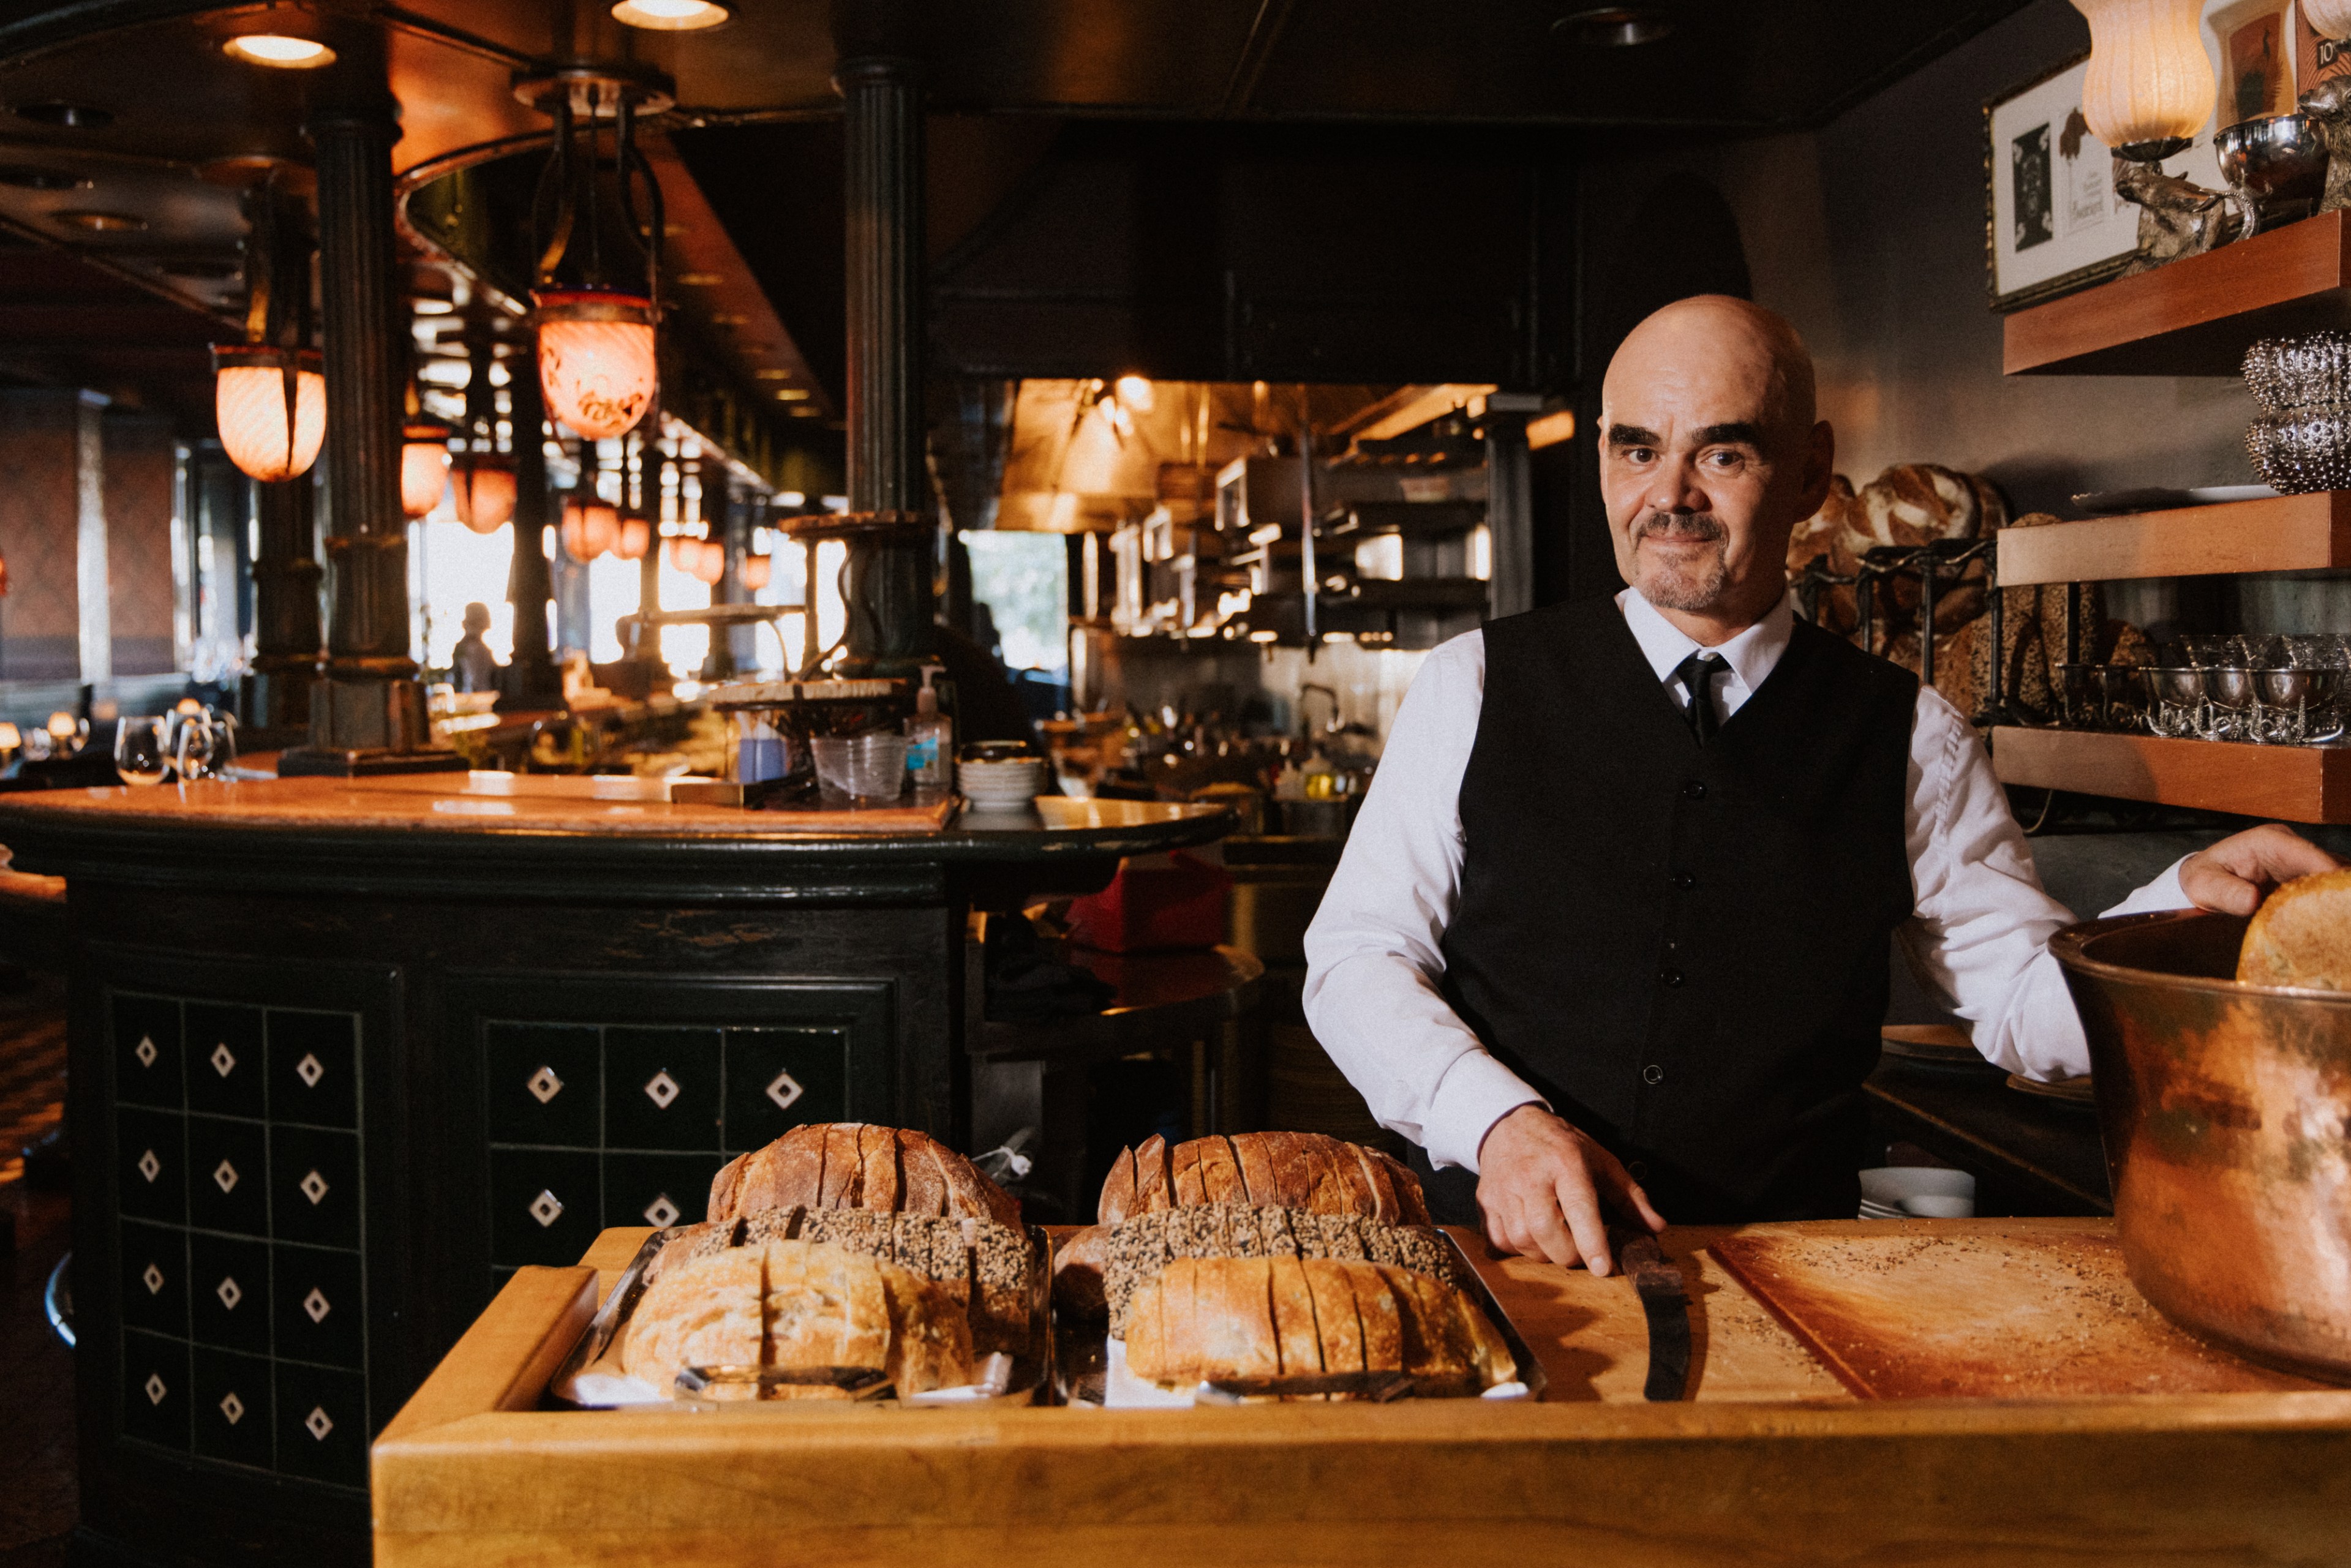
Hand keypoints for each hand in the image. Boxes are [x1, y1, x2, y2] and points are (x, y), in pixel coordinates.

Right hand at [1474, 1104, 1664, 1275]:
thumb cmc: (1560, 1146)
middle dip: (1568, 1254)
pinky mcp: (1485, 1201)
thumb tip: (1656, 1227)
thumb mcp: (1601, 1161)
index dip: (1591, 1242)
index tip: (1602, 1268)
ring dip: (1543, 1253)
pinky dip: (1518, 1248)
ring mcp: (1504, 1190)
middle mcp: (1531, 1177)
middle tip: (1579, 1252)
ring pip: (1522, 1240)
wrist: (1508, 1125)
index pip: (1579, 1208)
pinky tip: (1531, 1237)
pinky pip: (1500, 1240)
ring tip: (1556, 1241)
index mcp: (1565, 1163)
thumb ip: (1630, 1197)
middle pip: (1545, 1231)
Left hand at [2179, 823, 2340, 916]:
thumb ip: (2226, 893)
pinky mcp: (2305, 877)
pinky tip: (2330, 922)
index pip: (2308, 854)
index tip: (2342, 893)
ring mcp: (2301, 862)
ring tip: (2337, 921)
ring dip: (2335, 898)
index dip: (2329, 872)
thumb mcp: (2205, 886)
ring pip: (2331, 878)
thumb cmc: (2204, 879)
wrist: (2203, 880)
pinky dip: (2329, 904)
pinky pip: (2325, 889)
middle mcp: (2292, 847)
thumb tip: (2252, 900)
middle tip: (2341, 915)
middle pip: (2329, 866)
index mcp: (2270, 842)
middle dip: (2338, 890)